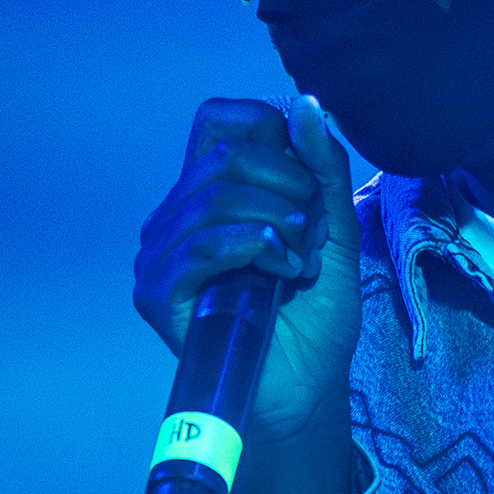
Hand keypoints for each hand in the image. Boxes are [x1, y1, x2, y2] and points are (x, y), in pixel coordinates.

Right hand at [134, 95, 363, 493]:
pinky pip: (199, 245)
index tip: (306, 180)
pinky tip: (278, 274)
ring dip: (276, 225)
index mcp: (212, 193)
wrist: (308, 388)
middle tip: (310, 238)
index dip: (265, 129)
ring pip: (214, 198)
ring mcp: (161, 254)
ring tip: (298, 264)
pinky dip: (251, 249)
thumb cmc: (315, 317)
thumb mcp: (336, 232)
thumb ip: (324, 170)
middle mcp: (177, 216)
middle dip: (287, 190)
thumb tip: (308, 105)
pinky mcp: (157, 293)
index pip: (217, 119)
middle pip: (224, 155)